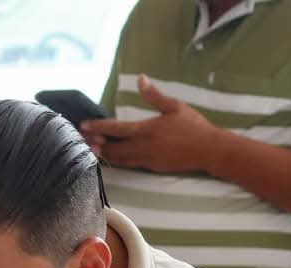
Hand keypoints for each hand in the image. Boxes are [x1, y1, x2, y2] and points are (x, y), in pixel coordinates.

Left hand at [80, 74, 223, 173]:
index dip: (98, 127)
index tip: (84, 125)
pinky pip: (128, 165)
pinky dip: (116, 161)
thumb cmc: (193, 125)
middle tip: (81, 139)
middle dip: (95, 144)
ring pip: (118, 159)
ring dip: (103, 154)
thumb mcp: (174, 106)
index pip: (116, 128)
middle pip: (111, 148)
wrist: (209, 150)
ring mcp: (145, 159)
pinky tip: (109, 157)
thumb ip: (154, 95)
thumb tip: (140, 78)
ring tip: (90, 149)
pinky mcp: (150, 167)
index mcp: (146, 129)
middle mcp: (142, 147)